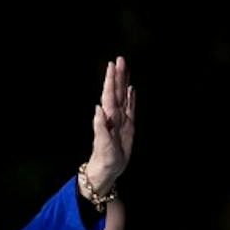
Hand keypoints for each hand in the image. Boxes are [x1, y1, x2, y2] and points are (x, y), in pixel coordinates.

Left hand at [81, 56, 134, 195]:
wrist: (107, 170)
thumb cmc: (103, 159)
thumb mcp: (102, 144)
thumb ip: (100, 126)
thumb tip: (98, 108)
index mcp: (108, 118)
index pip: (109, 95)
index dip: (111, 81)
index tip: (112, 66)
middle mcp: (114, 116)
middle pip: (117, 92)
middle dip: (118, 76)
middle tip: (120, 59)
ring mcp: (121, 120)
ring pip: (124, 96)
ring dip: (124, 82)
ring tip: (125, 68)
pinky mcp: (128, 126)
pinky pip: (130, 108)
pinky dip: (131, 97)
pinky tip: (131, 88)